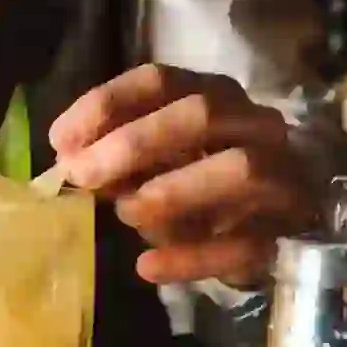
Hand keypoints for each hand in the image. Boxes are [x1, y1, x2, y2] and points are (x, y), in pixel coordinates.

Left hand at [50, 64, 319, 286]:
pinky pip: (245, 244)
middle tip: (83, 175)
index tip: (61, 140)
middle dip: (135, 142)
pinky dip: (192, 257)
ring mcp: (281, 176)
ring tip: (126, 213)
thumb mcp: (150, 163)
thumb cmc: (192, 184)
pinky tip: (148, 266)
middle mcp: (254, 124)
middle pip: (201, 113)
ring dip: (173, 190)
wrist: (265, 230)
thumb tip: (68, 160)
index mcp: (213, 95)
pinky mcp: (285, 234)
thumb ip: (113, 155)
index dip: (107, 104)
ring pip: (239, 170)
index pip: (161, 80)